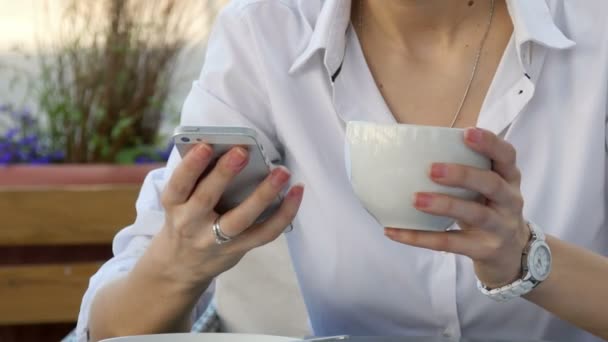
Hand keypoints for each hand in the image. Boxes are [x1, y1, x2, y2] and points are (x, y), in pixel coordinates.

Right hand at [154, 144, 303, 290]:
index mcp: (174, 205)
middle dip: (224, 174)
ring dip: (263, 194)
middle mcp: (191, 224)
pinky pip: (266, 232)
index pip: (179, 184)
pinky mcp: (239, 249)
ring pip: (241, 219)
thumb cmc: (186, 219)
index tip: (206, 146)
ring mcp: (216, 240)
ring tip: (281, 172)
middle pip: (206, 198)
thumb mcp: (179, 201)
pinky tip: (296, 192)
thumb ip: (198, 180)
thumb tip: (231, 150)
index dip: (191, 166)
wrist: (181, 266)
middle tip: (242, 151)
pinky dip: (284, 213)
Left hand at [385, 127, 529, 287]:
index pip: (507, 156)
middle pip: (491, 184)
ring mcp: (499, 228)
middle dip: (462, 175)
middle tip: (432, 170)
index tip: (467, 133)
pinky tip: (393, 231)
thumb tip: (414, 149)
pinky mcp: (483, 250)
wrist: (510, 255)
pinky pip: (449, 243)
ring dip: (444, 205)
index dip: (490, 143)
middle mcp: (509, 201)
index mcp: (509, 179)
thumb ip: (468, 169)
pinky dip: (419, 237)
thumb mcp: (488, 188)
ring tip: (415, 199)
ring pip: (474, 214)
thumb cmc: (490, 209)